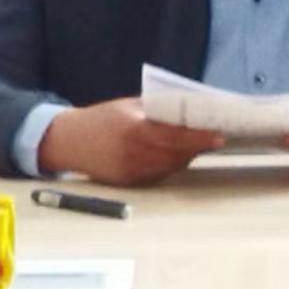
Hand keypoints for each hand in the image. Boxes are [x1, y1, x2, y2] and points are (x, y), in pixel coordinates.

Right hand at [38, 97, 223, 185]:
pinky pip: (159, 174)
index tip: (219, 135)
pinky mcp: (129, 182)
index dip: (199, 137)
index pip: (175, 136)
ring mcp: (131, 171)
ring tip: (198, 143)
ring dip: (187, 156)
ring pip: (171, 166)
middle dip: (198, 146)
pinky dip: (171, 164)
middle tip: (215, 137)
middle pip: (177, 154)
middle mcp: (133, 153)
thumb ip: (156, 109)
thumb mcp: (128, 106)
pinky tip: (176, 154)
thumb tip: (189, 109)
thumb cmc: (101, 118)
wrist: (69, 141)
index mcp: (134, 130)